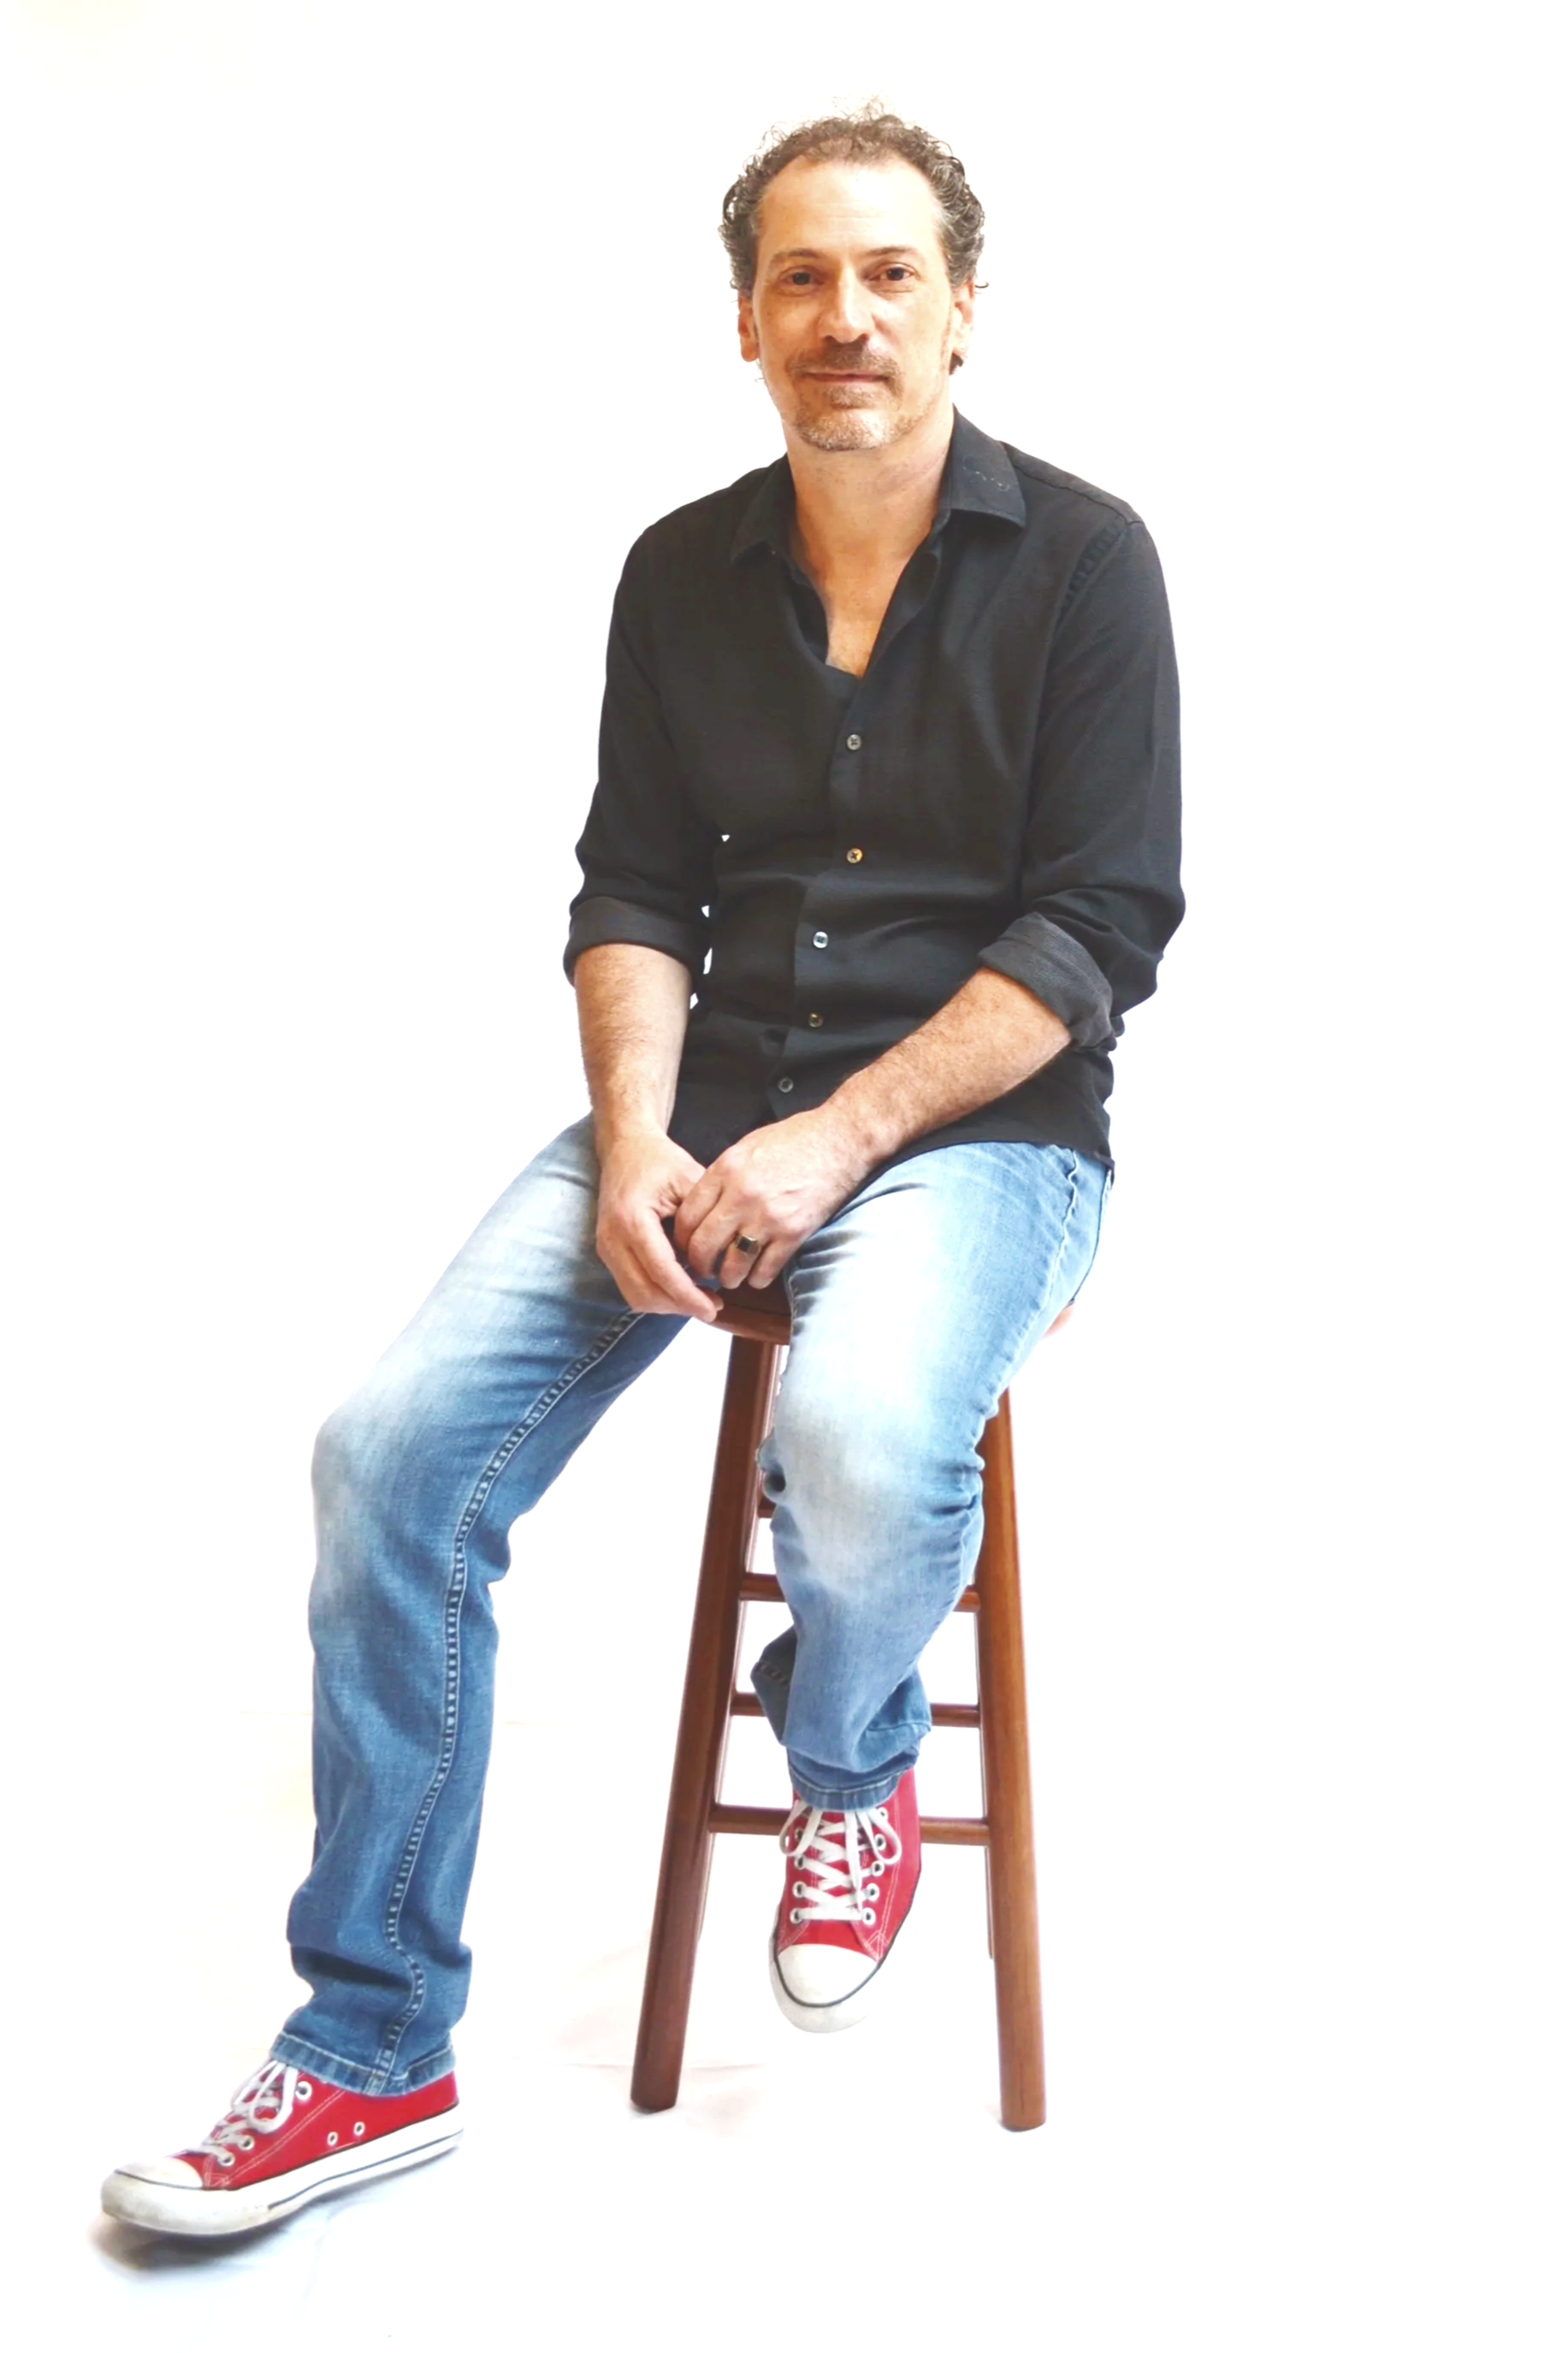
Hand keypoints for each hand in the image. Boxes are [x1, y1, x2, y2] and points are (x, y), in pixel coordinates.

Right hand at [595, 1129, 719, 1321]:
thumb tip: (716, 1263)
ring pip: (635, 1296)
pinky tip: (681, 1287)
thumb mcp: (690, 1180)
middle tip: (712, 1306)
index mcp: (632, 1219)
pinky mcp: (607, 1251)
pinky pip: (630, 1286)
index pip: (661, 1272)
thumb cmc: (660, 1161)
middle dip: (680, 1306)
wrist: (625, 1148)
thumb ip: (701, 1221)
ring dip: (667, 1304)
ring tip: (700, 1299)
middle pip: (645, 1292)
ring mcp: (606, 1247)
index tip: (713, 1308)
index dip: (688, 1296)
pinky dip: (656, 1294)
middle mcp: (612, 1238)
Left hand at [672, 1109, 874, 1289]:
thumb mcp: (746, 1147)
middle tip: (704, 1269)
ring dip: (728, 1277)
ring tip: (730, 1276)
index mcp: (725, 1171)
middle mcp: (742, 1196)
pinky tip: (758, 1273)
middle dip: (699, 1265)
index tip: (686, 1247)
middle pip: (703, 1246)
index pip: (687, 1217)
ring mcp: (768, 1217)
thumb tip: (703, 1206)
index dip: (681, 1239)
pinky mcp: (794, 1232)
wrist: (839, 1139)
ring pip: (732, 1265)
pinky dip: (758, 1278)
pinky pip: (765, 1270)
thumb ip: (722, 1177)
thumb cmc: (794, 1140)